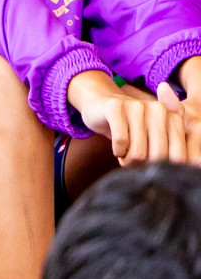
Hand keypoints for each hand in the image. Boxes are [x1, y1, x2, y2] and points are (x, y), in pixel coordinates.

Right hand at [67, 70, 200, 165]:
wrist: (99, 106)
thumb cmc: (130, 129)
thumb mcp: (154, 139)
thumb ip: (171, 152)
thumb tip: (179, 172)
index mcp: (174, 118)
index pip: (178, 156)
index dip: (163, 168)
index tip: (152, 166)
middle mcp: (159, 110)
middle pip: (158, 155)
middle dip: (144, 165)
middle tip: (135, 162)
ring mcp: (136, 106)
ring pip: (138, 151)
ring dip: (129, 161)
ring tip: (125, 155)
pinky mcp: (115, 107)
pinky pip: (121, 140)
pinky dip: (117, 151)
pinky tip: (117, 149)